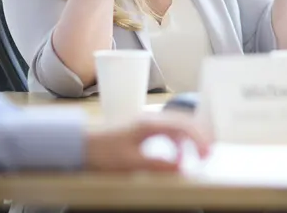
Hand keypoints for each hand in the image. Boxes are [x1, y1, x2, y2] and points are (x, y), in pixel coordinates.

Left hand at [84, 114, 210, 172]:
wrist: (79, 147)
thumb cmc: (101, 152)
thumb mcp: (129, 162)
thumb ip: (156, 164)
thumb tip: (180, 167)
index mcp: (149, 123)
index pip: (182, 125)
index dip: (198, 139)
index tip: (205, 154)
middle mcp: (150, 119)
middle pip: (183, 122)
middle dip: (199, 137)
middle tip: (207, 153)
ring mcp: (146, 123)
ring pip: (177, 126)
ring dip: (189, 139)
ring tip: (197, 154)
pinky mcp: (142, 130)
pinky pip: (168, 131)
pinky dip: (178, 142)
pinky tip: (177, 154)